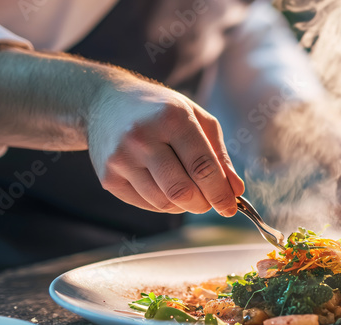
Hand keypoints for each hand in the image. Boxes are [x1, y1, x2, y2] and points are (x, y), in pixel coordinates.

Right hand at [87, 79, 244, 215]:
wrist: (105, 101)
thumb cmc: (160, 110)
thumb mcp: (196, 118)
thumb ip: (219, 154)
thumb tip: (236, 190)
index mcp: (171, 118)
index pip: (203, 167)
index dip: (221, 193)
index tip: (231, 207)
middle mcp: (143, 137)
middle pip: (183, 191)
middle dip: (204, 203)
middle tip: (210, 201)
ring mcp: (121, 159)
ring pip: (164, 203)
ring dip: (184, 205)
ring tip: (188, 190)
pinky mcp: (108, 177)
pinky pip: (146, 204)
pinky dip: (163, 204)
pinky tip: (165, 187)